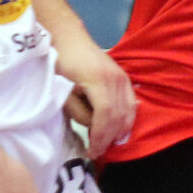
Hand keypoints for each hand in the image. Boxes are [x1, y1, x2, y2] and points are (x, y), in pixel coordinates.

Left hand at [53, 32, 136, 159]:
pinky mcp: (124, 78)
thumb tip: (92, 126)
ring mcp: (123, 78)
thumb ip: (78, 111)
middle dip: (108, 138)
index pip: (106, 115)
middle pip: (119, 116)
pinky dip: (128, 119)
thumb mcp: (62, 90)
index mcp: (99, 80)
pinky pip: (131, 103)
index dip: (100, 136)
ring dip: (119, 131)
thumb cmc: (61, 64)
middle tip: (96, 153)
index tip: (92, 152)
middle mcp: (116, 79)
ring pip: (128, 111)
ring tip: (106, 143)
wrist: (70, 39)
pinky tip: (119, 130)